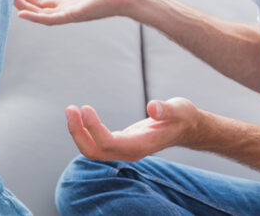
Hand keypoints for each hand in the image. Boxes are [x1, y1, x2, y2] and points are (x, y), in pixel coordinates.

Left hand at [65, 98, 202, 161]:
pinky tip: (80, 115)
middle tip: (70, 109)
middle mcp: (130, 151)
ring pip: (93, 150)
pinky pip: (97, 144)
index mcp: (141, 145)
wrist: (188, 128)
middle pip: (95, 152)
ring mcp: (124, 150)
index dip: (93, 129)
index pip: (109, 144)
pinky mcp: (121, 143)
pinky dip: (85, 131)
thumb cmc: (183, 117)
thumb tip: (153, 107)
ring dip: (78, 132)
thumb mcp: (180, 109)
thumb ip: (167, 110)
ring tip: (71, 110)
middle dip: (79, 133)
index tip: (85, 108)